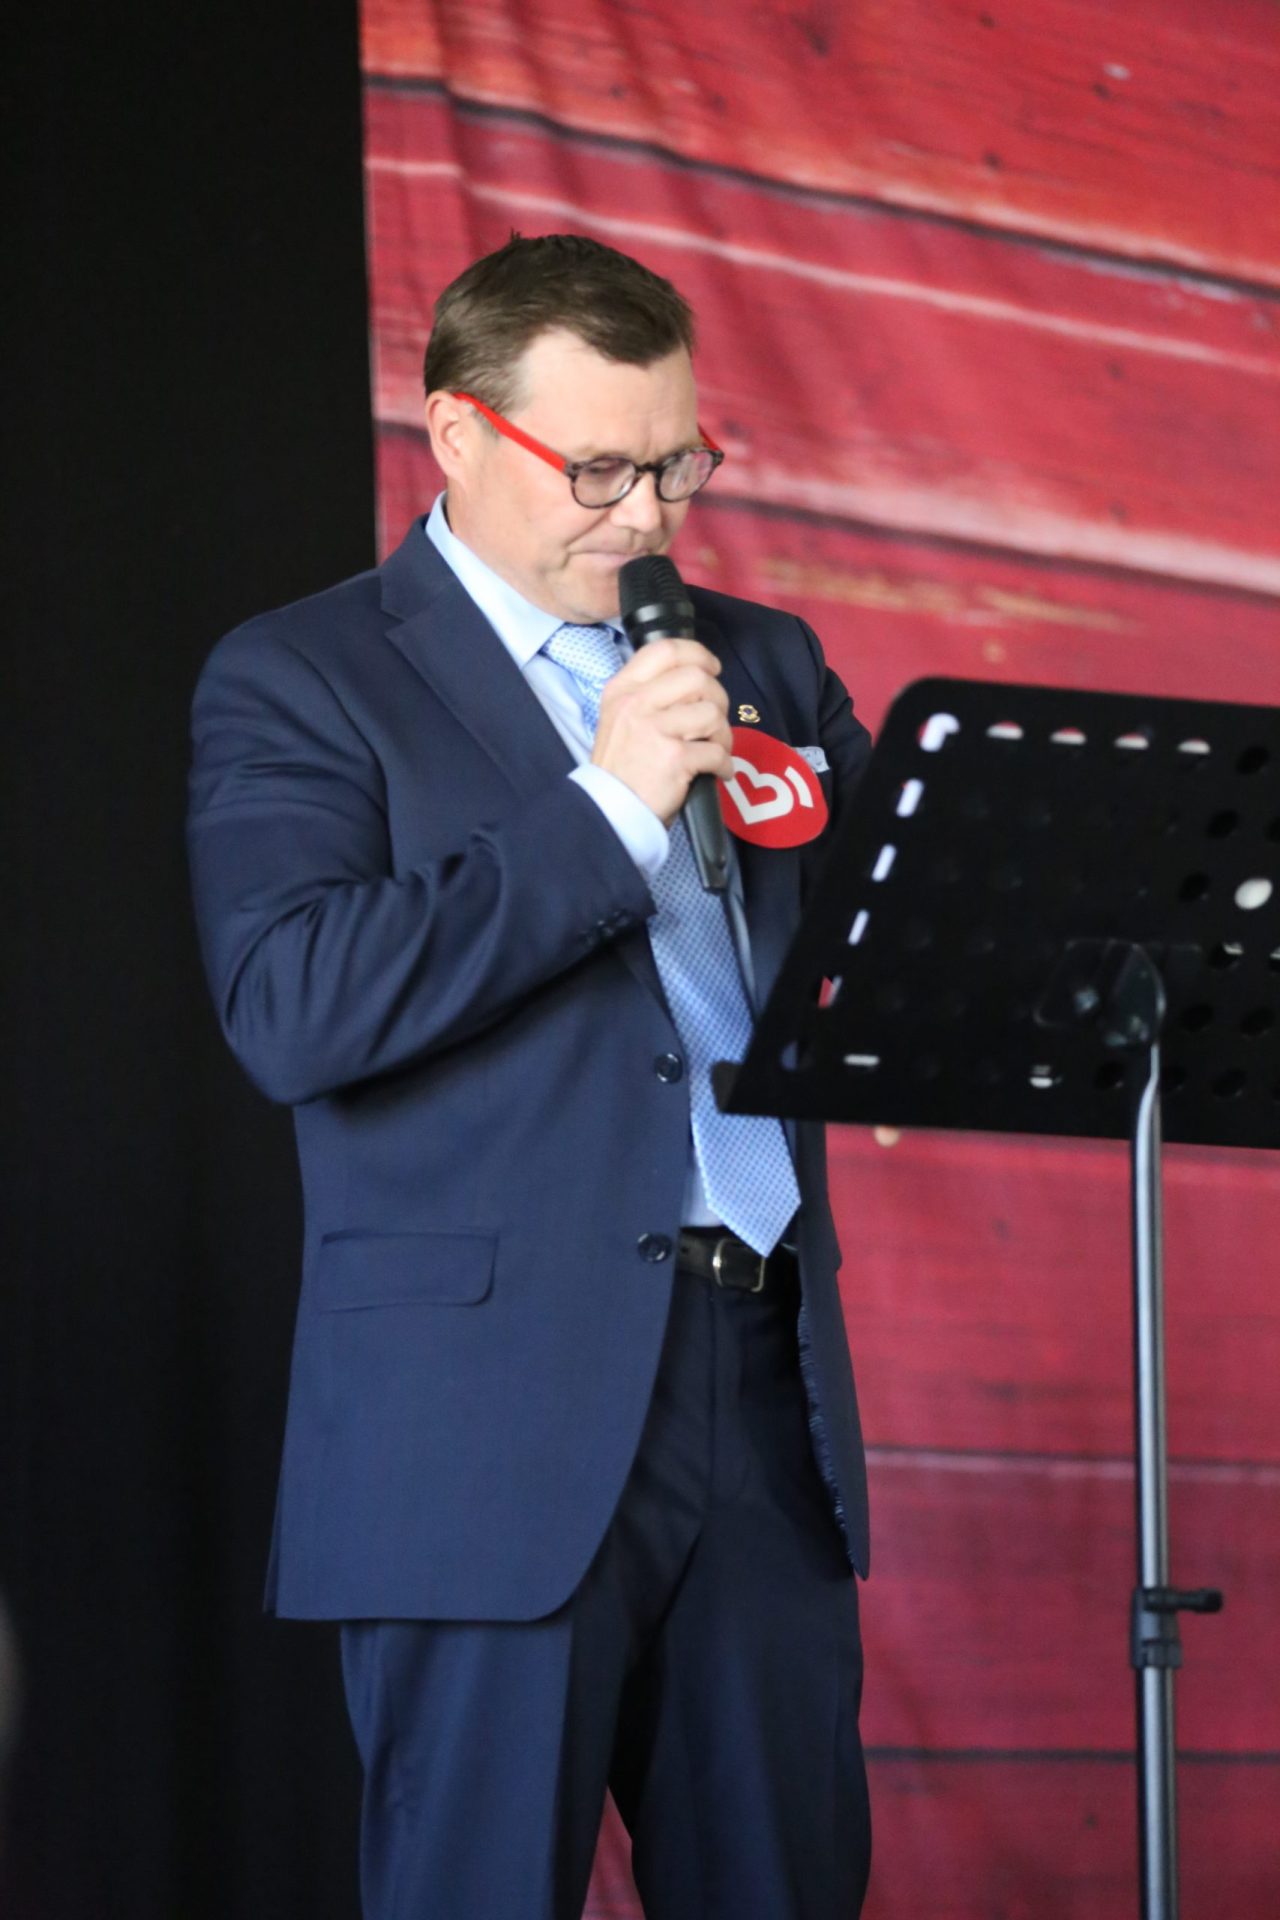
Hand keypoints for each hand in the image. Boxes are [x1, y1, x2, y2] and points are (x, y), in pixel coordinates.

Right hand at [591, 639, 733, 824]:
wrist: (609, 810)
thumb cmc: (621, 767)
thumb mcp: (619, 718)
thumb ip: (649, 694)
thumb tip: (695, 680)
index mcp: (623, 689)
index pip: (665, 650)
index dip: (697, 654)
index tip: (711, 669)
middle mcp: (636, 703)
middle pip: (697, 677)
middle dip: (717, 698)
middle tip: (713, 720)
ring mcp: (655, 729)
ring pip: (712, 713)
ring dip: (723, 734)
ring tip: (715, 749)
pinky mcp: (675, 757)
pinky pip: (716, 751)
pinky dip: (724, 764)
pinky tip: (717, 772)